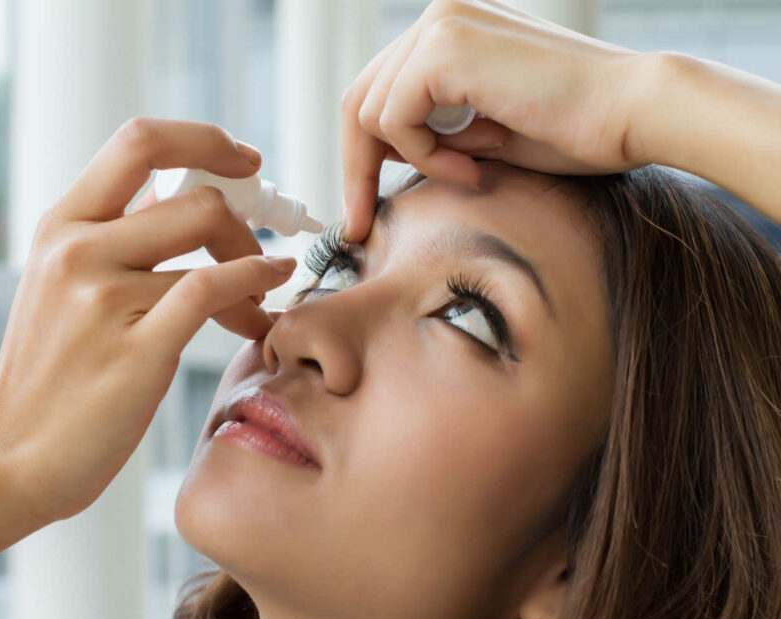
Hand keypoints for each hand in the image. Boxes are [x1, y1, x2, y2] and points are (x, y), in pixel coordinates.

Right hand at [0, 118, 297, 522]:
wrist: (10, 457)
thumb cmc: (48, 378)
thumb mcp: (62, 287)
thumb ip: (117, 238)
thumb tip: (179, 194)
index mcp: (60, 226)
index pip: (140, 141)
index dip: (204, 140)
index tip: (243, 161)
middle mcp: (77, 250)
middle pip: (194, 194)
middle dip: (245, 216)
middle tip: (261, 245)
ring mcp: (103, 298)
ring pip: (211, 243)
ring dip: (255, 266)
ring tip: (261, 300)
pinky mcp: (136, 349)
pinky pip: (214, 290)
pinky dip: (256, 283)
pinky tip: (267, 297)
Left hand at [342, 0, 651, 241]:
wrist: (634, 112)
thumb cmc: (574, 129)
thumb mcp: (482, 134)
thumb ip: (431, 132)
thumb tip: (380, 153)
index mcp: (449, 31)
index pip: (377, 93)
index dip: (362, 156)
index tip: (360, 212)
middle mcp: (438, 17)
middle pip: (358, 100)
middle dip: (356, 169)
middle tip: (360, 225)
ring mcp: (439, 24)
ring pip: (369, 112)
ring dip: (415, 160)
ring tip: (474, 171)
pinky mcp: (444, 46)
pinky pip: (395, 119)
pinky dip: (427, 156)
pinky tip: (476, 164)